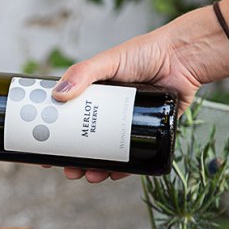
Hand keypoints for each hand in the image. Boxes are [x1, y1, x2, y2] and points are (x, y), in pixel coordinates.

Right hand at [51, 26, 202, 182]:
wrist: (183, 58)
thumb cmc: (145, 53)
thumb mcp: (108, 61)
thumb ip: (82, 73)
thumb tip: (57, 96)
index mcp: (94, 96)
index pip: (69, 119)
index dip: (56, 135)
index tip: (44, 149)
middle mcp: (108, 112)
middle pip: (86, 142)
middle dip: (75, 159)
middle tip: (69, 170)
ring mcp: (128, 124)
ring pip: (108, 153)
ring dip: (96, 168)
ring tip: (92, 175)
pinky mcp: (149, 132)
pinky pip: (134, 156)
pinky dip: (124, 168)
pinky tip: (116, 174)